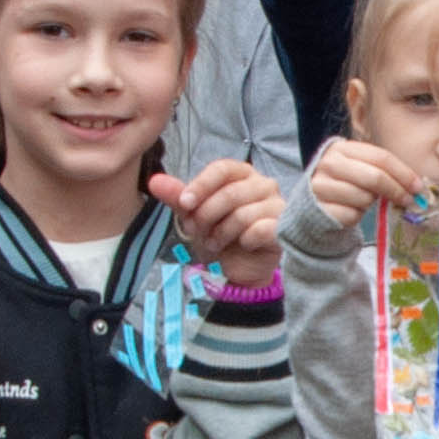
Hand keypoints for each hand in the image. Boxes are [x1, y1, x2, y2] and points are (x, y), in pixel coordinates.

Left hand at [153, 159, 280, 287]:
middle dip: (207, 216)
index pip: (222, 169)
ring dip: (222, 233)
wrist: (239, 269)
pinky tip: (243, 245)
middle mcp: (263, 184)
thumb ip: (178, 197)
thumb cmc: (219, 236)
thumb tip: (154, 181)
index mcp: (241, 174)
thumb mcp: (194, 216)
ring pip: (242, 214)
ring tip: (217, 243)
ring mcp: (277, 204)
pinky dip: (244, 241)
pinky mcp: (284, 227)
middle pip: (230, 193)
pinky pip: (259, 230)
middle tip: (197, 231)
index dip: (201, 185)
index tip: (184, 203)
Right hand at [304, 134, 420, 234]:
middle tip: (408, 200)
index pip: (381, 157)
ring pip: (364, 197)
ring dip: (371, 203)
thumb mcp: (360, 169)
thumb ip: (382, 171)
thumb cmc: (344, 184)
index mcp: (341, 148)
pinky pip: (352, 215)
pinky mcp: (319, 209)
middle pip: (375, 177)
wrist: (312, 205)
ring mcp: (321, 186)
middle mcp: (328, 164)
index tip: (418, 186)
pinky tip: (350, 210)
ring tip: (364, 201)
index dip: (403, 172)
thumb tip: (416, 186)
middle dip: (396, 190)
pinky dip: (357, 216)